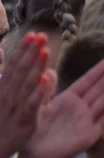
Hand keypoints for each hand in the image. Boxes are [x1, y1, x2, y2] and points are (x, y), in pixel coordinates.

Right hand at [0, 33, 51, 157]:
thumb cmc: (0, 123)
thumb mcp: (3, 98)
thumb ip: (8, 78)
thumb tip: (5, 55)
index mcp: (4, 89)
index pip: (15, 65)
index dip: (24, 50)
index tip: (33, 34)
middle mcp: (8, 95)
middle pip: (20, 70)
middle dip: (30, 52)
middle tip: (41, 35)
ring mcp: (15, 107)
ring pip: (26, 84)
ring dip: (35, 67)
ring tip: (45, 51)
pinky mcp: (23, 121)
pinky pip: (30, 104)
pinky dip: (37, 92)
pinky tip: (44, 80)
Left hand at [18, 56, 103, 157]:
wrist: (35, 154)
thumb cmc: (36, 130)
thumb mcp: (39, 106)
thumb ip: (47, 90)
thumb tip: (50, 71)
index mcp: (69, 99)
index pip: (88, 81)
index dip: (99, 71)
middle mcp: (81, 108)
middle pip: (99, 89)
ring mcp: (87, 121)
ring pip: (103, 102)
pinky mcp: (89, 136)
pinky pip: (101, 122)